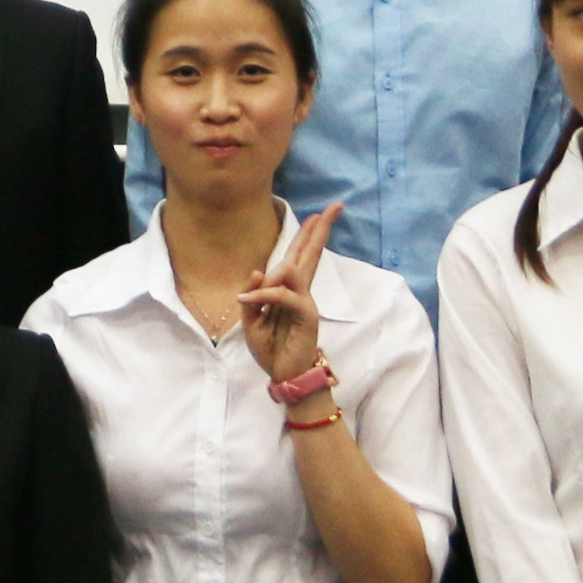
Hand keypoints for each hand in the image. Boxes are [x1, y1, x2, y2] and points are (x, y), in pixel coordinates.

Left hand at [235, 199, 344, 388]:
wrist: (285, 376)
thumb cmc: (271, 348)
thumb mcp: (251, 321)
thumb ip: (253, 296)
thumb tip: (258, 271)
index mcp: (289, 290)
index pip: (300, 256)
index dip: (308, 234)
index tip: (318, 214)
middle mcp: (301, 291)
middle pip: (311, 253)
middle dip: (321, 229)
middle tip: (336, 205)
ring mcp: (305, 301)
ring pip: (292, 269)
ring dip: (271, 276)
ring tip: (254, 293)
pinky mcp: (306, 314)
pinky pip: (283, 294)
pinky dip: (264, 295)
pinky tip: (247, 301)